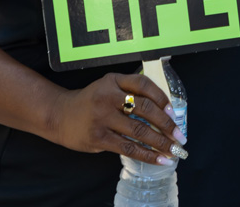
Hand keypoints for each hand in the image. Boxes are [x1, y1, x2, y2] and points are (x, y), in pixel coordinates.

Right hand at [46, 72, 185, 164]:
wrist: (59, 114)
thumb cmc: (91, 100)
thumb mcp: (108, 86)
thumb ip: (130, 91)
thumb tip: (163, 110)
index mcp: (113, 81)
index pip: (143, 85)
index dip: (161, 98)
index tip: (174, 112)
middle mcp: (108, 97)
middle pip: (145, 108)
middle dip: (166, 124)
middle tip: (180, 135)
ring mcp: (102, 118)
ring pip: (138, 130)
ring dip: (160, 142)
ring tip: (173, 150)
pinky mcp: (98, 137)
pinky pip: (127, 147)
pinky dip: (146, 154)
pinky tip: (158, 159)